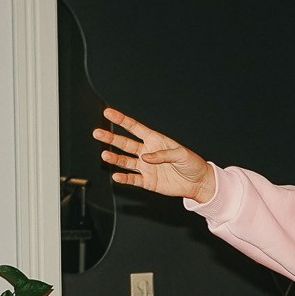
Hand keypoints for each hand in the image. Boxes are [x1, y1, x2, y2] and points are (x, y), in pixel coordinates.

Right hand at [96, 107, 217, 202]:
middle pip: (125, 144)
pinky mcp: (147, 181)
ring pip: (125, 161)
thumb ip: (162, 154)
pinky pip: (132, 179)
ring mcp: (145, 167)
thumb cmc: (192, 163)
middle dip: (111, 138)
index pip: (134, 128)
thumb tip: (145, 158)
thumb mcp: (181, 154)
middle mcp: (147, 152)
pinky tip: (117, 176)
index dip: (121, 120)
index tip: (108, 113)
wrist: (197, 182)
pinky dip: (124, 178)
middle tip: (97, 133)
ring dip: (114, 158)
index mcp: (155, 140)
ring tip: (105, 155)